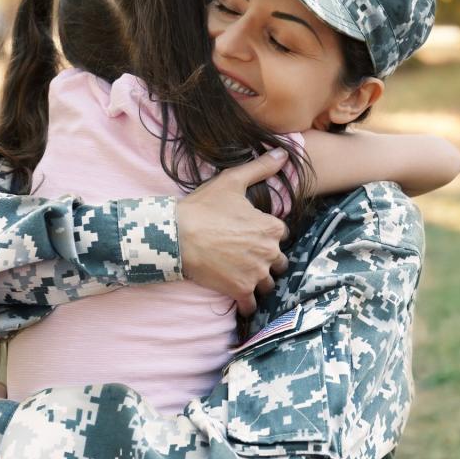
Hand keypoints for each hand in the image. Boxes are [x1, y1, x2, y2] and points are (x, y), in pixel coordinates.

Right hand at [176, 149, 289, 315]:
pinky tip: (239, 297)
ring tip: (243, 274)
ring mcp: (255, 274)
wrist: (176, 235)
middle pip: (279, 262)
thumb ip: (261, 167)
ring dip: (259, 281)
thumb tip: (283, 154)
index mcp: (271, 227)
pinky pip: (252, 304)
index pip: (282, 235)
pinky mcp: (239, 290)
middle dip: (267, 260)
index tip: (253, 235)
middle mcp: (268, 252)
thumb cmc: (204, 207)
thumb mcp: (232, 181)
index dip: (268, 235)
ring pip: (268, 284)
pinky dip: (247, 303)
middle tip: (248, 256)